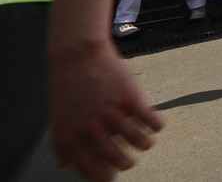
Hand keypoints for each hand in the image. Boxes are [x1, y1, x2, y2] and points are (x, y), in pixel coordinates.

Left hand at [50, 42, 163, 181]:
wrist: (78, 57)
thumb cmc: (68, 88)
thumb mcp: (58, 119)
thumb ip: (62, 145)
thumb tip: (66, 166)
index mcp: (73, 138)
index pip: (92, 170)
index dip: (105, 177)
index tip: (112, 177)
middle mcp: (93, 128)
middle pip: (119, 159)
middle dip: (127, 164)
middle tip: (130, 161)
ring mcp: (112, 113)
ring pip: (140, 142)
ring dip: (145, 145)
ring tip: (145, 142)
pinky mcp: (130, 97)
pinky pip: (151, 120)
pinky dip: (157, 126)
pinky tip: (155, 124)